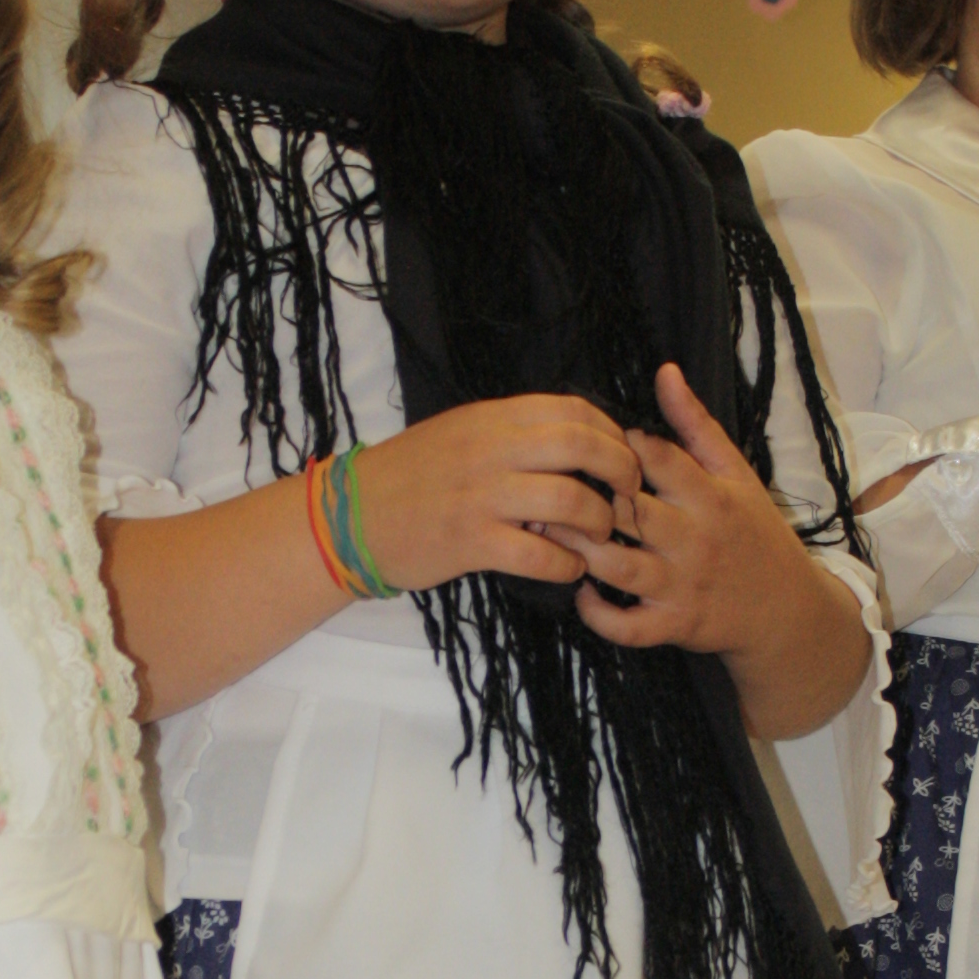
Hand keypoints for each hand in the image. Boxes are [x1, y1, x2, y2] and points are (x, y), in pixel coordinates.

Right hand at [355, 394, 643, 594]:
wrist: (352, 515)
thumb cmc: (411, 476)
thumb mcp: (461, 433)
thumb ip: (513, 433)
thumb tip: (573, 438)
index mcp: (492, 418)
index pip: (574, 410)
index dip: (611, 433)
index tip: (621, 455)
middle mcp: (492, 450)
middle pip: (583, 447)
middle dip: (621, 471)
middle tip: (627, 495)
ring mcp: (482, 497)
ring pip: (570, 501)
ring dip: (598, 522)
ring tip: (598, 536)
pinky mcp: (472, 542)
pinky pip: (541, 555)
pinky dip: (567, 565)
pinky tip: (569, 568)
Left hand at [567, 363, 872, 733]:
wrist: (787, 608)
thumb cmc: (754, 533)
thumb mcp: (736, 472)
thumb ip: (695, 425)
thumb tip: (665, 372)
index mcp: (710, 496)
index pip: (655, 460)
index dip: (615, 445)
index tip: (587, 439)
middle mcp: (694, 540)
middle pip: (628, 512)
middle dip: (585, 497)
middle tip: (545, 484)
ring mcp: (682, 586)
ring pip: (619, 568)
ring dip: (579, 550)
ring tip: (548, 532)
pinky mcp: (674, 625)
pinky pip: (627, 627)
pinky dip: (598, 614)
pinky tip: (579, 590)